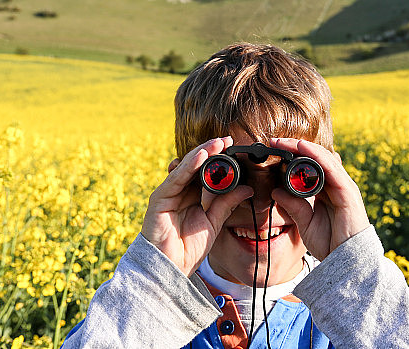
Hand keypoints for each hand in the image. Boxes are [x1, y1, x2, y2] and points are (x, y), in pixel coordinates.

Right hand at [141, 137, 253, 275]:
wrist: (172, 268)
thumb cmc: (189, 247)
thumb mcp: (214, 221)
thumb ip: (228, 203)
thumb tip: (248, 189)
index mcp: (192, 194)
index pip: (205, 170)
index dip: (218, 158)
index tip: (233, 147)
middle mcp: (179, 190)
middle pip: (195, 164)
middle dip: (211, 150)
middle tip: (228, 140)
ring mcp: (169, 192)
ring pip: (186, 167)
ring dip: (202, 153)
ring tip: (218, 143)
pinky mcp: (160, 198)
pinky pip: (176, 178)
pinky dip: (188, 166)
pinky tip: (201, 156)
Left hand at [269, 138, 369, 259]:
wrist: (347, 264)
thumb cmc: (330, 244)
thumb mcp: (305, 223)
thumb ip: (293, 207)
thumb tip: (276, 191)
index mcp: (327, 191)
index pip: (311, 166)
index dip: (293, 156)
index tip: (274, 150)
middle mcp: (337, 186)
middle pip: (317, 158)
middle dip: (296, 147)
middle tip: (275, 141)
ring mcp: (344, 187)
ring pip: (324, 158)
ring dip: (304, 147)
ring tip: (285, 141)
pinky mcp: (348, 192)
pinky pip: (331, 168)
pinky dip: (317, 155)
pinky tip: (303, 147)